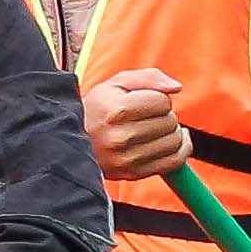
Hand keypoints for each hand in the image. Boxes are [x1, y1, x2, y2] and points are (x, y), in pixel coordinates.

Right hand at [84, 68, 190, 187]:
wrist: (71, 141)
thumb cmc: (97, 109)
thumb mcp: (116, 83)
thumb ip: (149, 78)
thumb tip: (176, 88)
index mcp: (116, 110)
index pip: (163, 102)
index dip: (159, 98)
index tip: (147, 101)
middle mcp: (122, 136)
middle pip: (170, 121)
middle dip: (165, 115)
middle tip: (149, 116)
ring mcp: (128, 158)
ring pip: (174, 142)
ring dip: (171, 133)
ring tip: (156, 129)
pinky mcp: (133, 173)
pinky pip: (173, 163)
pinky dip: (179, 151)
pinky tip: (170, 142)